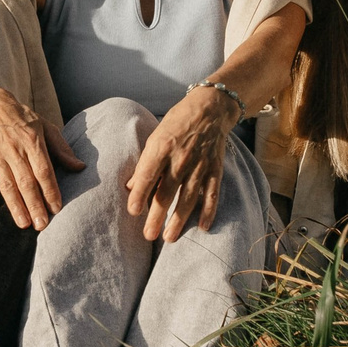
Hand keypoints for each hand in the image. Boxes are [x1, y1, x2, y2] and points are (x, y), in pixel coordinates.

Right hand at [0, 87, 79, 230]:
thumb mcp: (45, 127)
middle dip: (34, 204)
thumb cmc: (23, 119)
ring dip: (14, 205)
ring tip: (23, 224)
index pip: (43, 170)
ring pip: (6, 184)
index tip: (57, 208)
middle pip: (26, 181)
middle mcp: (14, 148)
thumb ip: (62, 149)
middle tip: (42, 225)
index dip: (50, 190)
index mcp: (32, 140)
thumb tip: (80, 167)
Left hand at [127, 85, 237, 241]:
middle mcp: (181, 158)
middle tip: (147, 236)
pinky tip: (202, 227)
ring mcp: (200, 165)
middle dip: (156, 216)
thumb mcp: (155, 136)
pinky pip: (211, 194)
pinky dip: (208, 211)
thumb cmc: (177, 122)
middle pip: (166, 193)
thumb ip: (145, 163)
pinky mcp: (215, 169)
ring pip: (188, 199)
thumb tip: (131, 187)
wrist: (210, 108)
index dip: (139, 195)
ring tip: (168, 238)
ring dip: (178, 220)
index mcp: (162, 147)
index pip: (147, 175)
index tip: (133, 212)